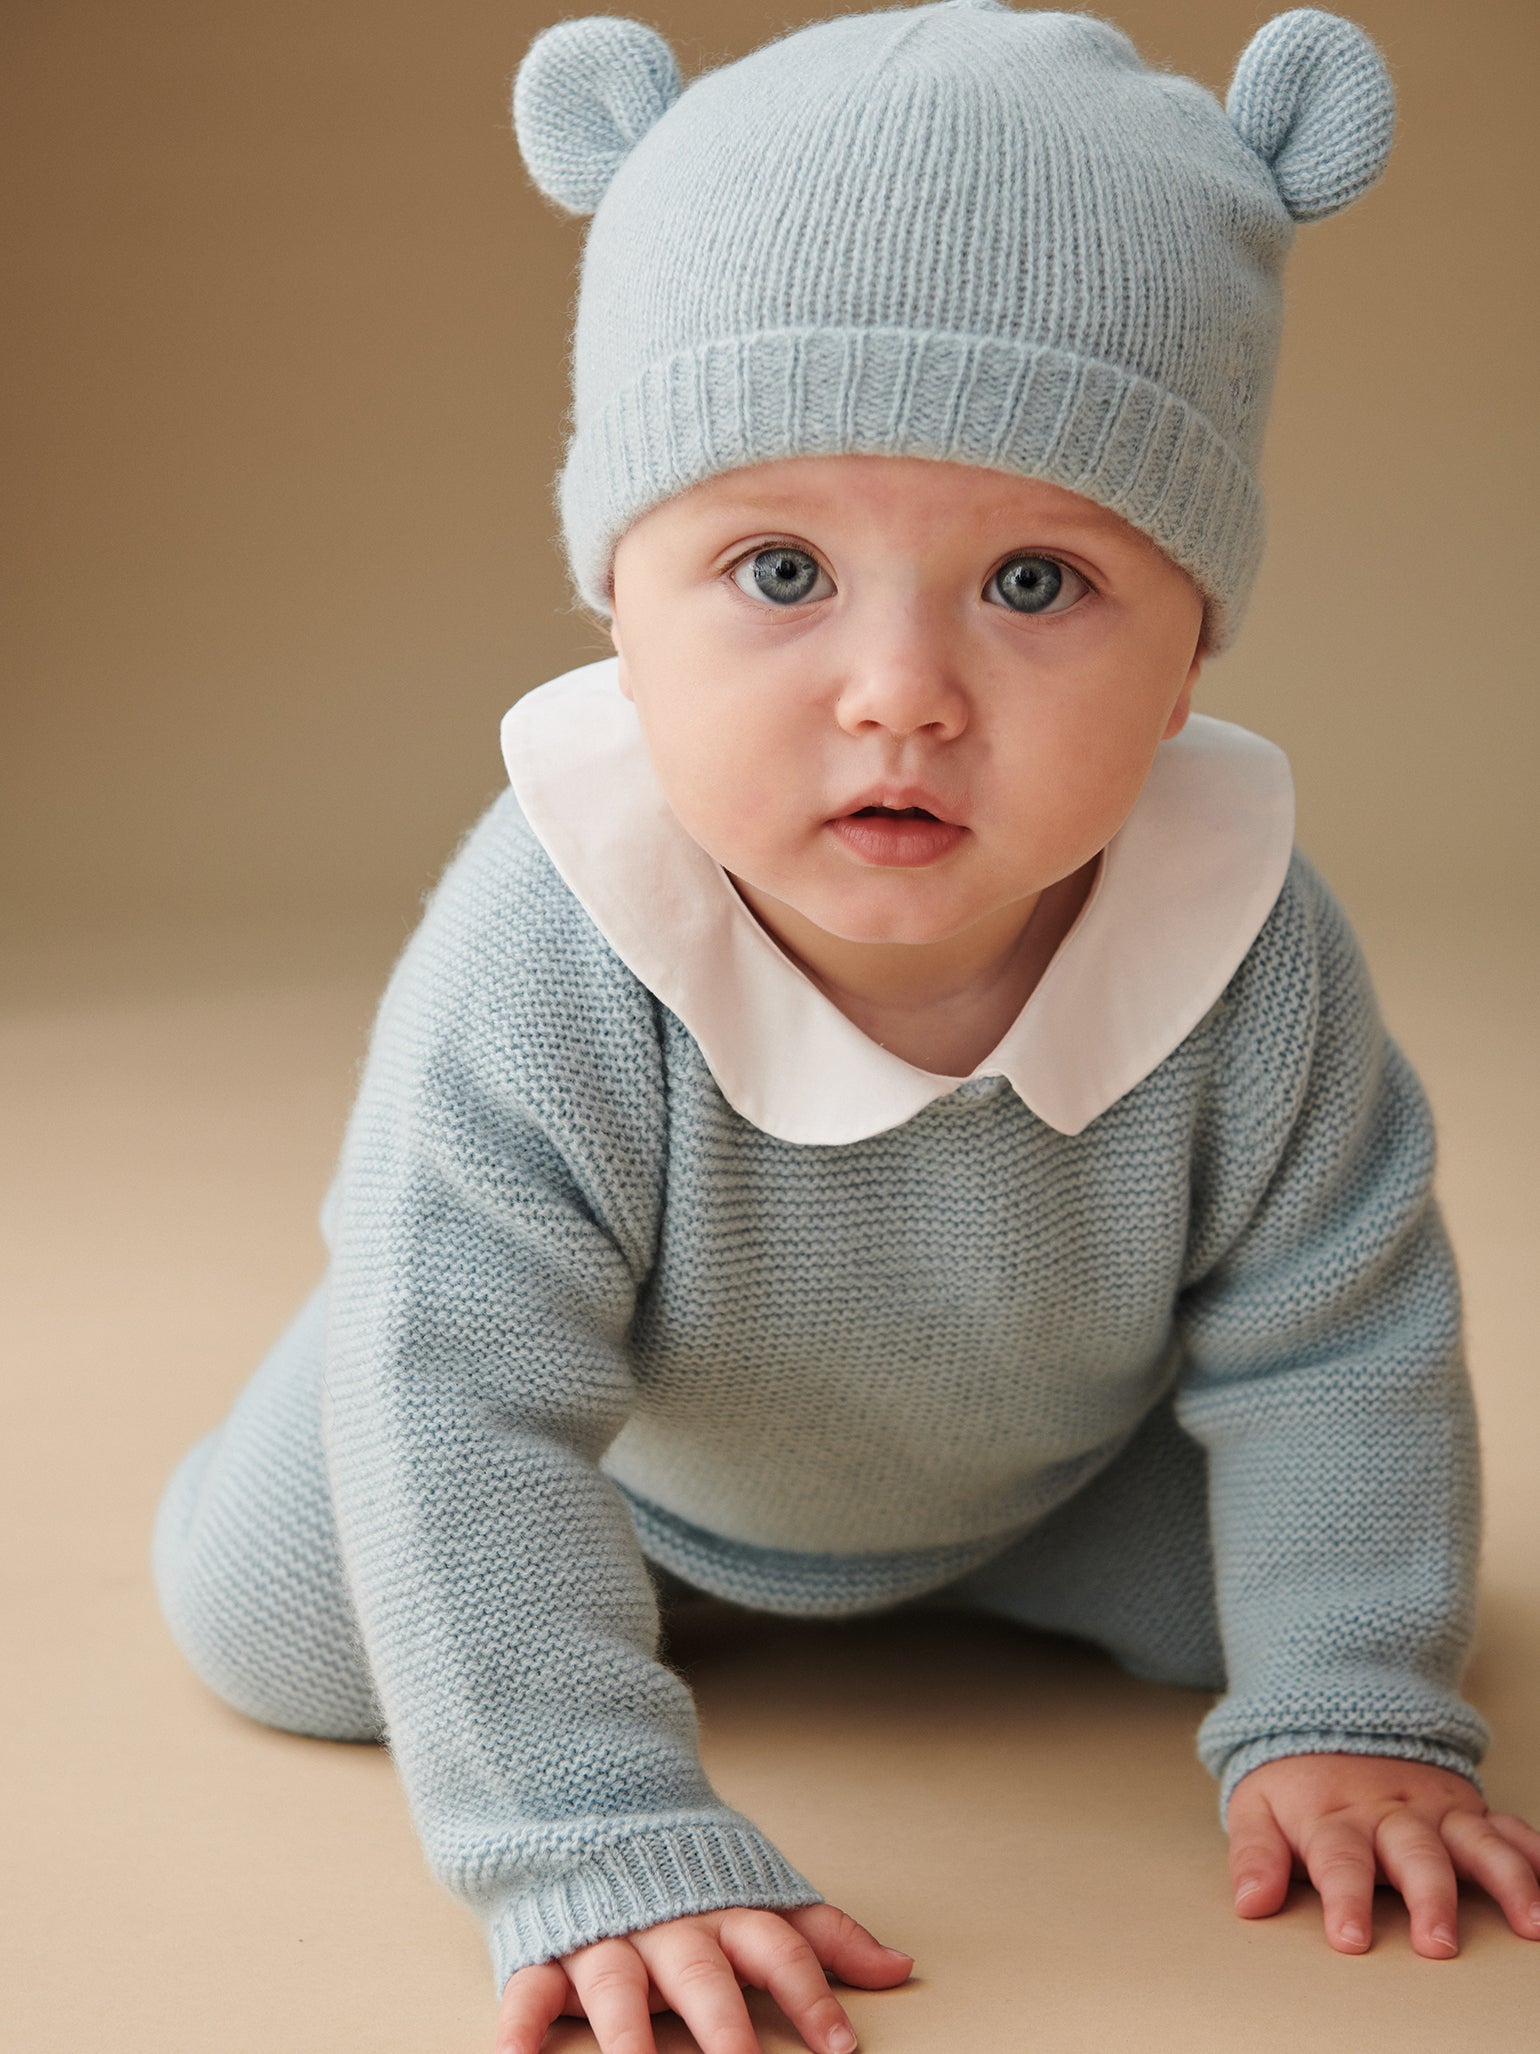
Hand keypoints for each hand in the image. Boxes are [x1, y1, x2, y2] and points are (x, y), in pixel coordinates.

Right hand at [494, 1900, 913, 2053]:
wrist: (588, 1797)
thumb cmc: (686, 1868)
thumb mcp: (760, 1889)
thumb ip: (824, 1936)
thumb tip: (900, 1968)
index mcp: (724, 1909)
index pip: (777, 1949)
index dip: (810, 1995)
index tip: (840, 2048)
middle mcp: (668, 1925)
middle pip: (699, 1974)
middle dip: (721, 2024)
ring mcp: (605, 1936)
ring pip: (616, 1986)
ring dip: (627, 2034)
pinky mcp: (546, 1948)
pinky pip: (528, 1987)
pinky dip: (521, 2023)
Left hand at [1228, 1752, 1539, 1956]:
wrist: (1331, 1717)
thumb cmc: (1295, 1783)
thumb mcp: (1257, 1809)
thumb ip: (1254, 1857)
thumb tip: (1249, 1904)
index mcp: (1334, 1816)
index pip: (1339, 1860)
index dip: (1344, 1898)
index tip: (1350, 1938)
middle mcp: (1390, 1812)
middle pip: (1414, 1854)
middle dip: (1429, 1897)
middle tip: (1438, 1942)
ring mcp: (1434, 1809)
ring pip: (1475, 1841)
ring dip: (1505, 1879)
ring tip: (1530, 1921)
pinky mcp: (1466, 1808)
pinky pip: (1508, 1827)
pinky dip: (1534, 1853)